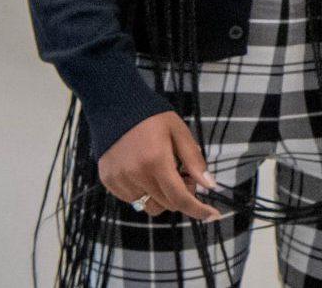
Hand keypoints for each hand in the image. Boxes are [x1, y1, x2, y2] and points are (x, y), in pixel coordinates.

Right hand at [98, 110, 221, 221]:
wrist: (115, 106)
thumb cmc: (153, 118)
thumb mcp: (180, 132)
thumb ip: (194, 160)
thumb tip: (209, 185)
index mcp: (156, 162)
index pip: (180, 198)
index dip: (198, 210)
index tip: (213, 215)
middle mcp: (136, 175)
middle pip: (166, 205)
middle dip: (182, 195)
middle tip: (184, 174)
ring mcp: (119, 180)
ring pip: (148, 205)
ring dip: (161, 195)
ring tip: (162, 171)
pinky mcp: (108, 181)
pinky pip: (132, 199)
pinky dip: (144, 192)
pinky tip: (144, 171)